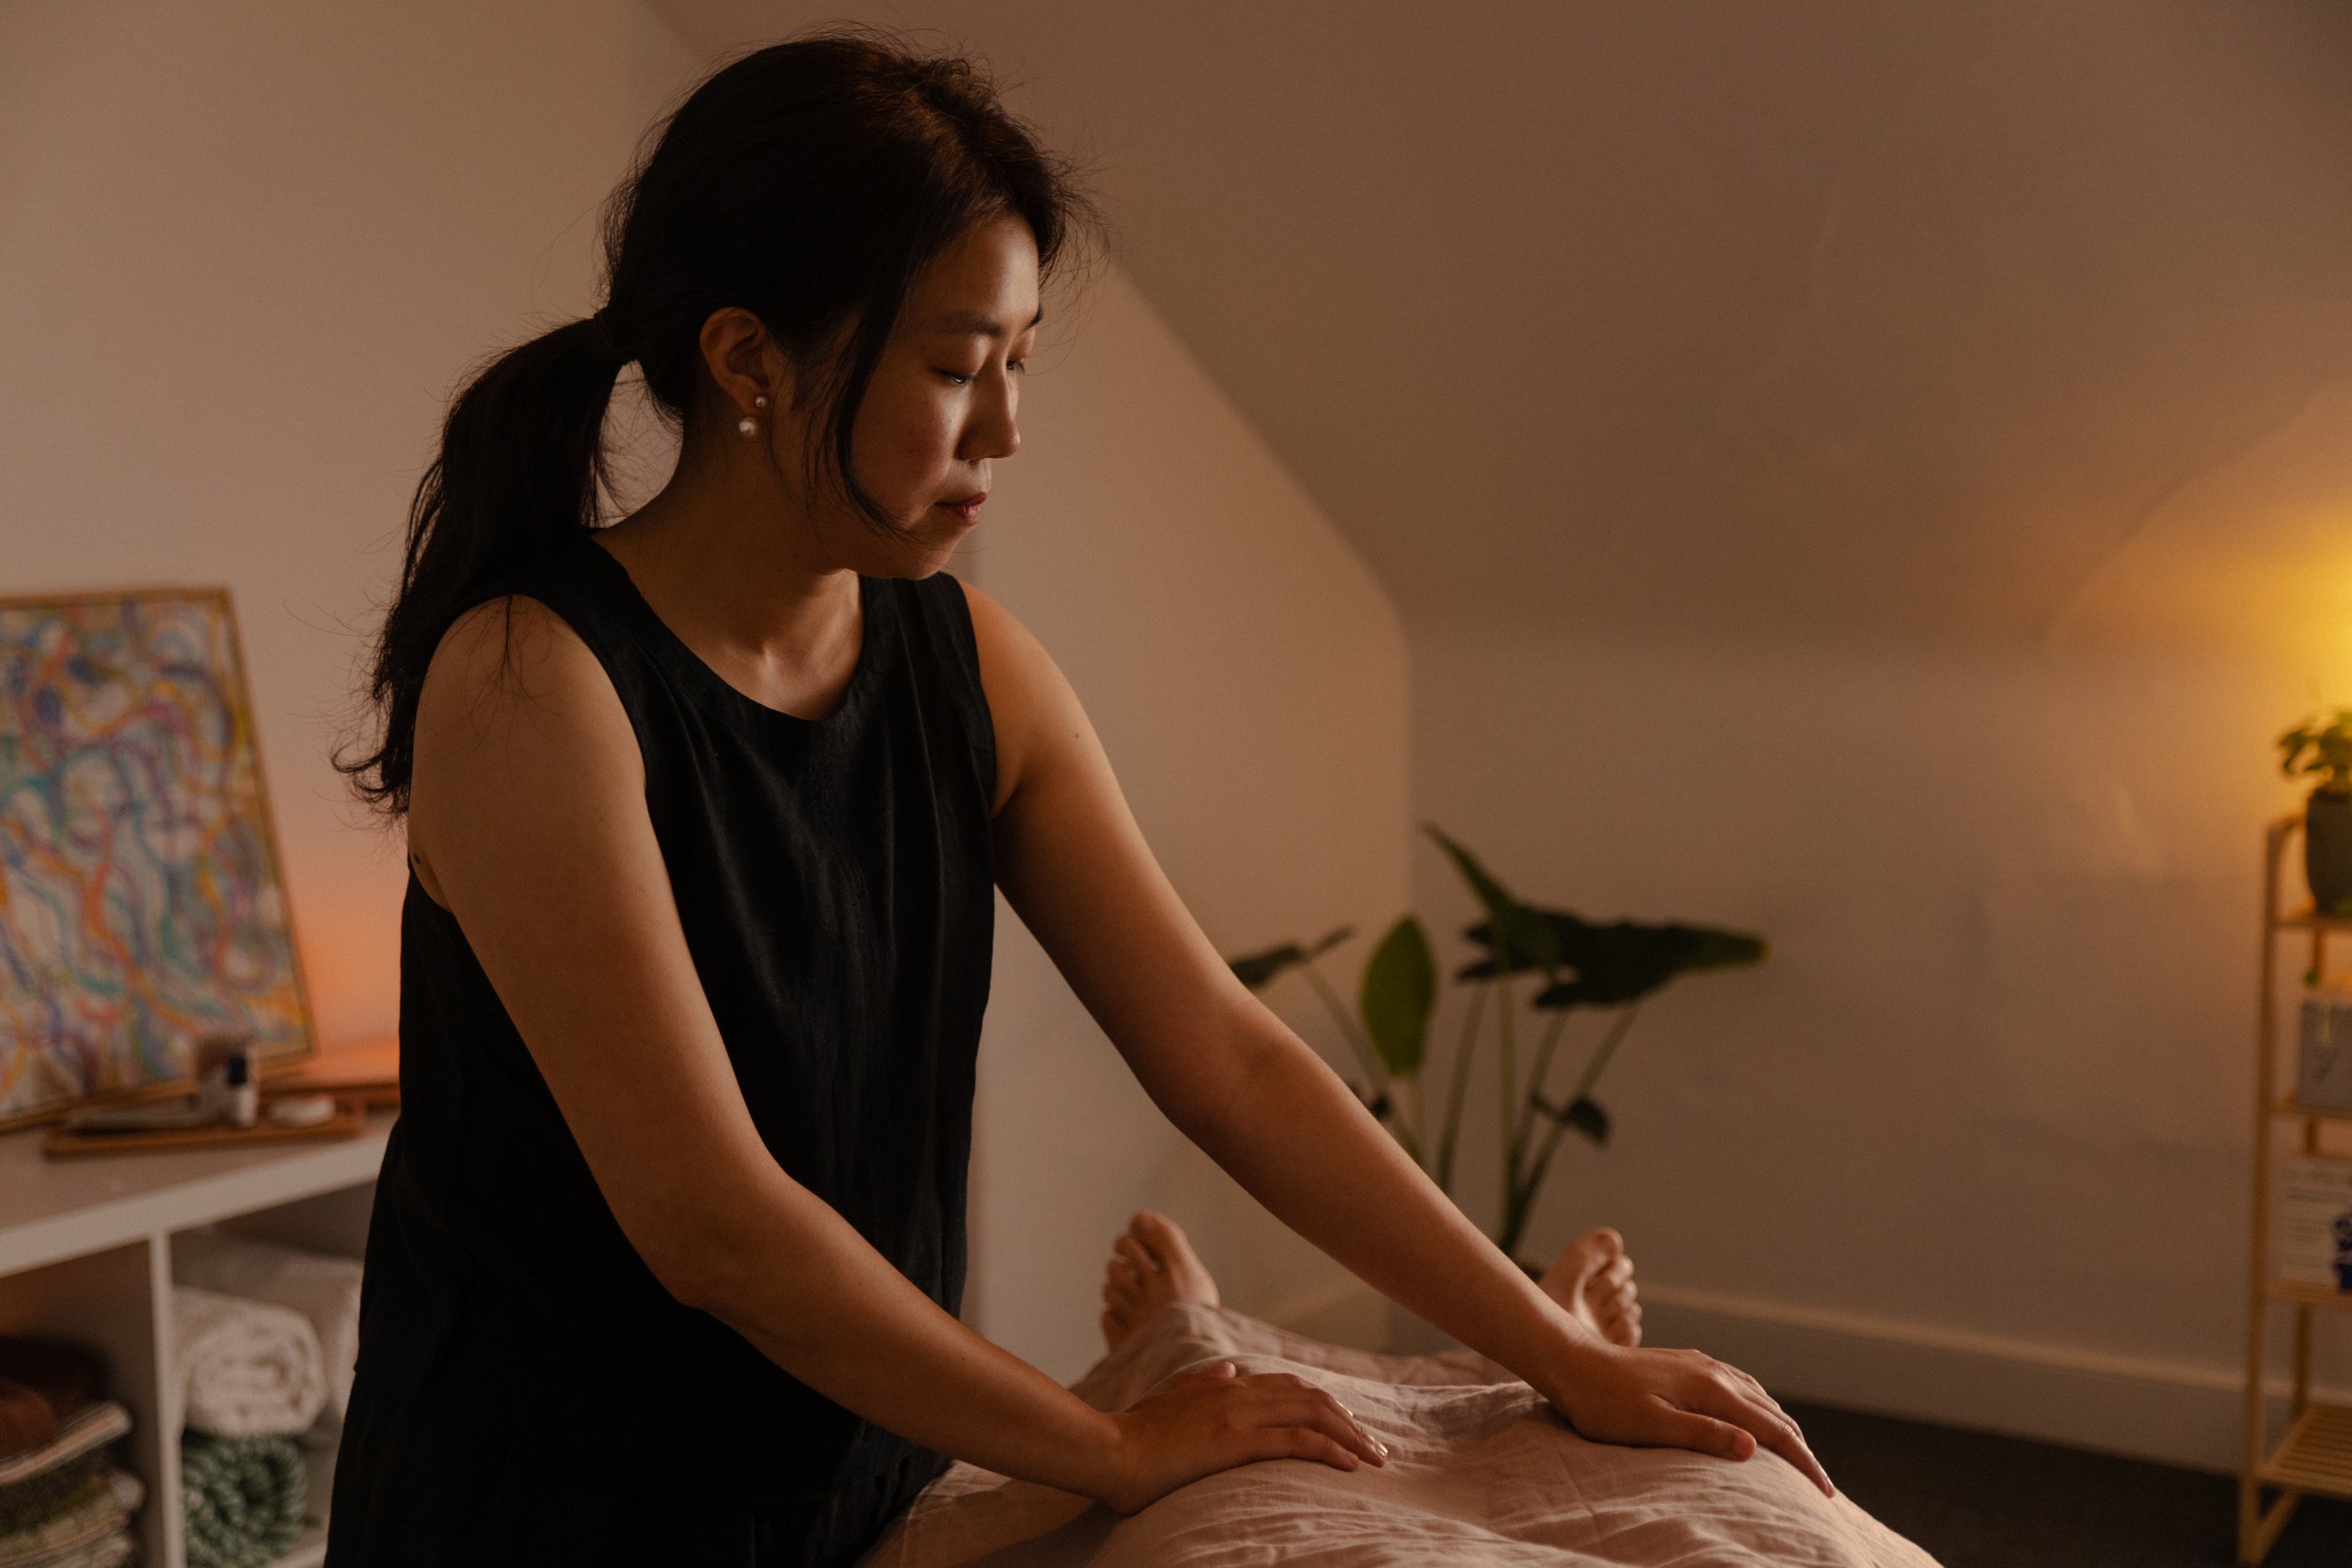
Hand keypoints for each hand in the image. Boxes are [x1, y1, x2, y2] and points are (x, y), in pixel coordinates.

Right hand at [1097, 1360, 1387, 1513]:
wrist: (1108, 1450)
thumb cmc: (1133, 1434)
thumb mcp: (1169, 1400)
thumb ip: (1199, 1384)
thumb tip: (1225, 1372)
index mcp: (1224, 1385)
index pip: (1288, 1385)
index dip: (1323, 1402)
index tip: (1348, 1422)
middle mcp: (1238, 1392)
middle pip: (1311, 1398)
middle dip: (1350, 1422)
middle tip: (1376, 1446)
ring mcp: (1239, 1414)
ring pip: (1312, 1415)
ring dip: (1351, 1437)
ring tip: (1376, 1458)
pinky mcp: (1236, 1441)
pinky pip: (1296, 1441)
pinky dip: (1329, 1449)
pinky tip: (1350, 1464)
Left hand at [1538, 1340, 1833, 1496]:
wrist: (1572, 1362)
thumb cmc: (1604, 1402)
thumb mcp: (1651, 1425)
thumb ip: (1703, 1434)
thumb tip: (1755, 1447)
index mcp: (1711, 1389)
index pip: (1773, 1430)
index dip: (1802, 1461)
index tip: (1824, 1491)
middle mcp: (1714, 1372)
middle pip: (1773, 1413)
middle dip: (1800, 1448)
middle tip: (1820, 1484)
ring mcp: (1701, 1365)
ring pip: (1759, 1397)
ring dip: (1782, 1426)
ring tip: (1796, 1454)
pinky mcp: (1687, 1365)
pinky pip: (1739, 1385)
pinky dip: (1760, 1406)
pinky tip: (1754, 1414)